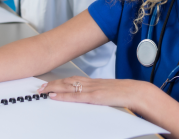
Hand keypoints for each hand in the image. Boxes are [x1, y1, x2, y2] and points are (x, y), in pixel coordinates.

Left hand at [38, 76, 152, 112]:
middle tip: (40, 87)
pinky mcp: (95, 96)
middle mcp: (92, 83)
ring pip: (68, 86)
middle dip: (53, 84)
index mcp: (96, 82)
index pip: (74, 80)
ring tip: (42, 91)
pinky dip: (63, 96)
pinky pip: (76, 96)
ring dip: (54, 88)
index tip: (51, 84)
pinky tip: (54, 96)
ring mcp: (93, 89)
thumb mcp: (112, 93)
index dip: (61, 81)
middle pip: (68, 81)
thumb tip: (94, 98)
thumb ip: (102, 94)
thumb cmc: (128, 94)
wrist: (138, 92)